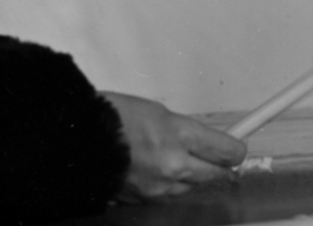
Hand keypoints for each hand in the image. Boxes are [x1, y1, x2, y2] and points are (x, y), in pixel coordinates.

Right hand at [101, 92, 245, 200]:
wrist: (74, 139)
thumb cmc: (111, 117)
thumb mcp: (158, 112)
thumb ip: (185, 130)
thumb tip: (204, 141)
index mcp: (179, 135)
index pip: (227, 150)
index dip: (236, 149)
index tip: (238, 148)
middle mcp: (172, 165)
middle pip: (215, 175)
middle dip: (219, 167)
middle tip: (219, 160)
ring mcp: (156, 187)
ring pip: (190, 188)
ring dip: (191, 178)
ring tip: (179, 162)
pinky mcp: (141, 201)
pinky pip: (165, 197)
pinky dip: (167, 186)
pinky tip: (157, 173)